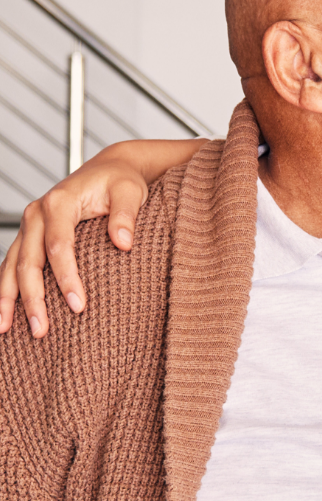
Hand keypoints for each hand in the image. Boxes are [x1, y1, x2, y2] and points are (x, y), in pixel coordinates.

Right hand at [0, 138, 199, 336]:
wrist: (111, 169)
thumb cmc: (122, 182)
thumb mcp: (130, 192)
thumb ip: (126, 215)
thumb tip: (124, 242)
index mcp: (58, 203)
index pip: (59, 247)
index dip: (66, 278)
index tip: (79, 306)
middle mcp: (37, 214)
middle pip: (28, 262)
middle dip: (33, 298)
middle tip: (41, 331)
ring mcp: (30, 226)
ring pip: (11, 266)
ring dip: (7, 299)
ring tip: (6, 331)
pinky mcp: (30, 236)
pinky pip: (13, 265)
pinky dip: (7, 289)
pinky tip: (5, 314)